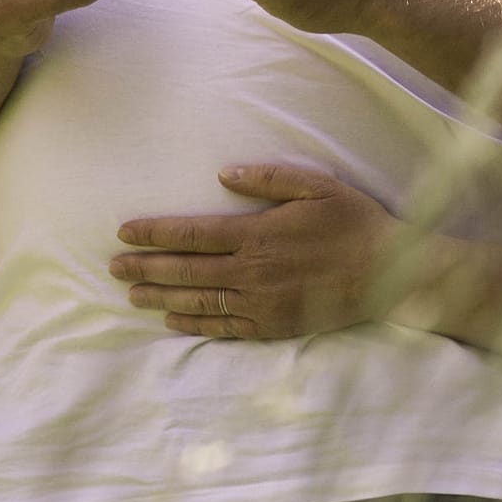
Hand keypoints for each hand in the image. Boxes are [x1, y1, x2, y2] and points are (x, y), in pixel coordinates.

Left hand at [111, 163, 395, 338]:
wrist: (389, 273)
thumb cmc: (353, 223)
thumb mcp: (315, 186)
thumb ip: (268, 178)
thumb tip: (224, 174)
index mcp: (258, 233)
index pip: (192, 233)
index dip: (154, 233)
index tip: (124, 232)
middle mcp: (252, 271)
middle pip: (186, 269)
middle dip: (145, 267)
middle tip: (112, 266)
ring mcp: (261, 302)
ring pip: (198, 300)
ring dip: (160, 296)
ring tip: (130, 293)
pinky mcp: (273, 325)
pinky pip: (224, 327)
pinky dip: (193, 323)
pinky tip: (171, 319)